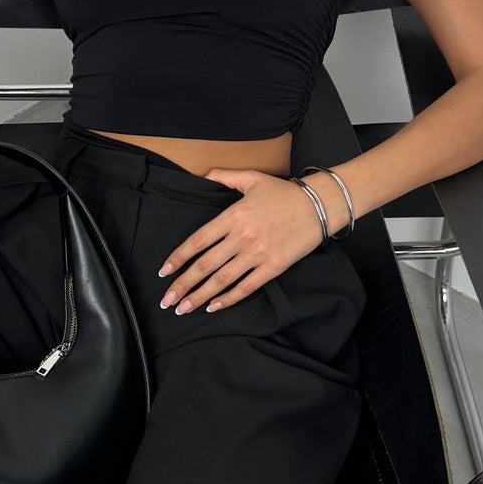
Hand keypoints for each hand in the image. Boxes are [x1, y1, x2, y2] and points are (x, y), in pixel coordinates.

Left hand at [156, 168, 329, 315]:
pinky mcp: (273, 267)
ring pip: (222, 280)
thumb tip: (203, 175)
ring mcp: (257, 254)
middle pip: (205, 265)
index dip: (178, 258)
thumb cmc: (284, 192)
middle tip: (167, 300)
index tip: (163, 272)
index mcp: (232, 216)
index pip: (198, 241)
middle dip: (183, 285)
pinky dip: (228, 299)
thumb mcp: (252, 178)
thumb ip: (224, 176)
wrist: (318, 205)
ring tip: (183, 308)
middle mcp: (241, 237)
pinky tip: (213, 307)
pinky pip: (246, 287)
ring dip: (200, 296)